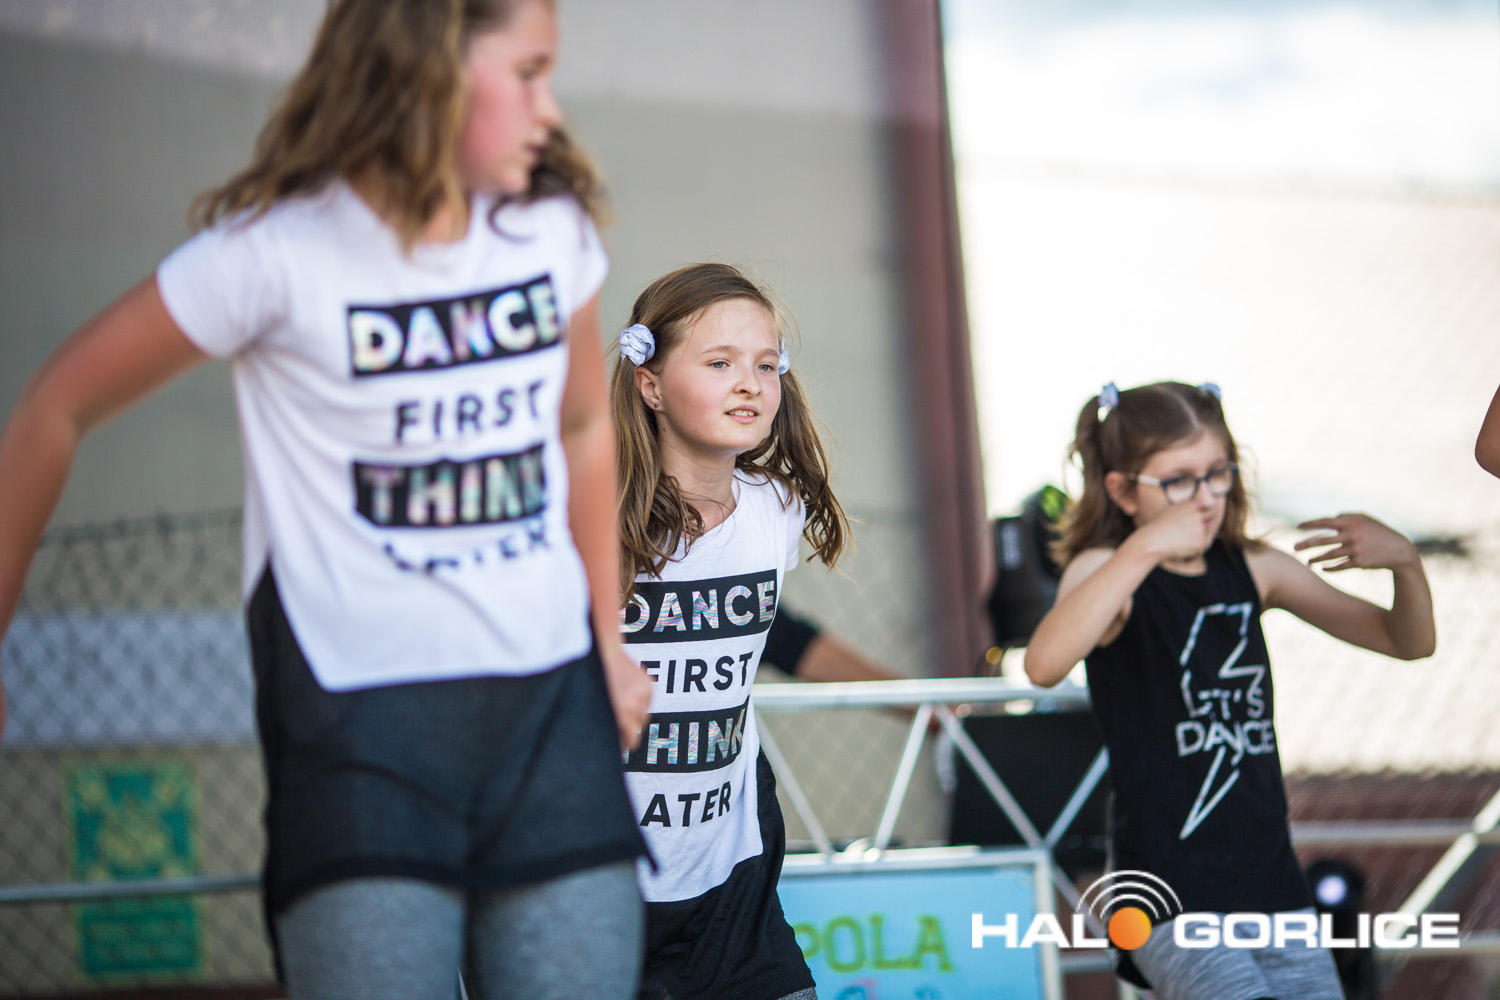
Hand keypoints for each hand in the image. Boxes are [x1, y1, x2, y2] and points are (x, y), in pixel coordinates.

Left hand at [599, 641, 651, 749]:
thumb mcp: (592, 708)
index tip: (614, 743)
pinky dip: (638, 702)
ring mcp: (642, 696)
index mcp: (620, 715)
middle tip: (615, 723)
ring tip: (617, 703)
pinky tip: (624, 693)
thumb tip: (610, 742)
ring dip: (633, 715)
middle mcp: (634, 706)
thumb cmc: (589, 681)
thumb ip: (604, 726)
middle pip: (637, 731)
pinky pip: (646, 704)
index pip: (629, 742)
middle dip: (626, 729)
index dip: (621, 743)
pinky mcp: (648, 687)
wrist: (600, 652)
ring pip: (643, 717)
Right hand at [1134, 502, 1214, 563]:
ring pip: (1205, 534)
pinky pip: (1201, 547)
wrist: (1153, 541)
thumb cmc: (1158, 526)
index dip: (1202, 513)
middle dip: (1203, 524)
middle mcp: (1198, 515)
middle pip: (1209, 519)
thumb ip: (1186, 508)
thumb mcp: (1171, 510)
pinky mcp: (1201, 542)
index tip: (1196, 519)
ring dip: (1197, 538)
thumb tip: (1199, 507)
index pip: (1206, 506)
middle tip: (1189, 532)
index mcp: (1191, 505)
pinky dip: (1193, 550)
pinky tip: (1180, 548)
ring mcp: (1200, 528)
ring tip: (1180, 541)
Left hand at [1295, 513, 1418, 571]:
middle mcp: (1351, 535)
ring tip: (1308, 561)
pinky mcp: (1359, 562)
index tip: (1298, 527)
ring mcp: (1355, 549)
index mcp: (1351, 522)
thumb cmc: (1380, 532)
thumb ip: (1348, 515)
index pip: (1325, 522)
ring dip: (1316, 558)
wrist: (1399, 550)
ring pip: (1328, 555)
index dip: (1310, 524)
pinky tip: (1322, 569)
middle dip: (1306, 544)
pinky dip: (1329, 568)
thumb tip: (1333, 516)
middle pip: (1322, 540)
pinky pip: (1339, 566)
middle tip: (1294, 547)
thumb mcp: (1366, 519)